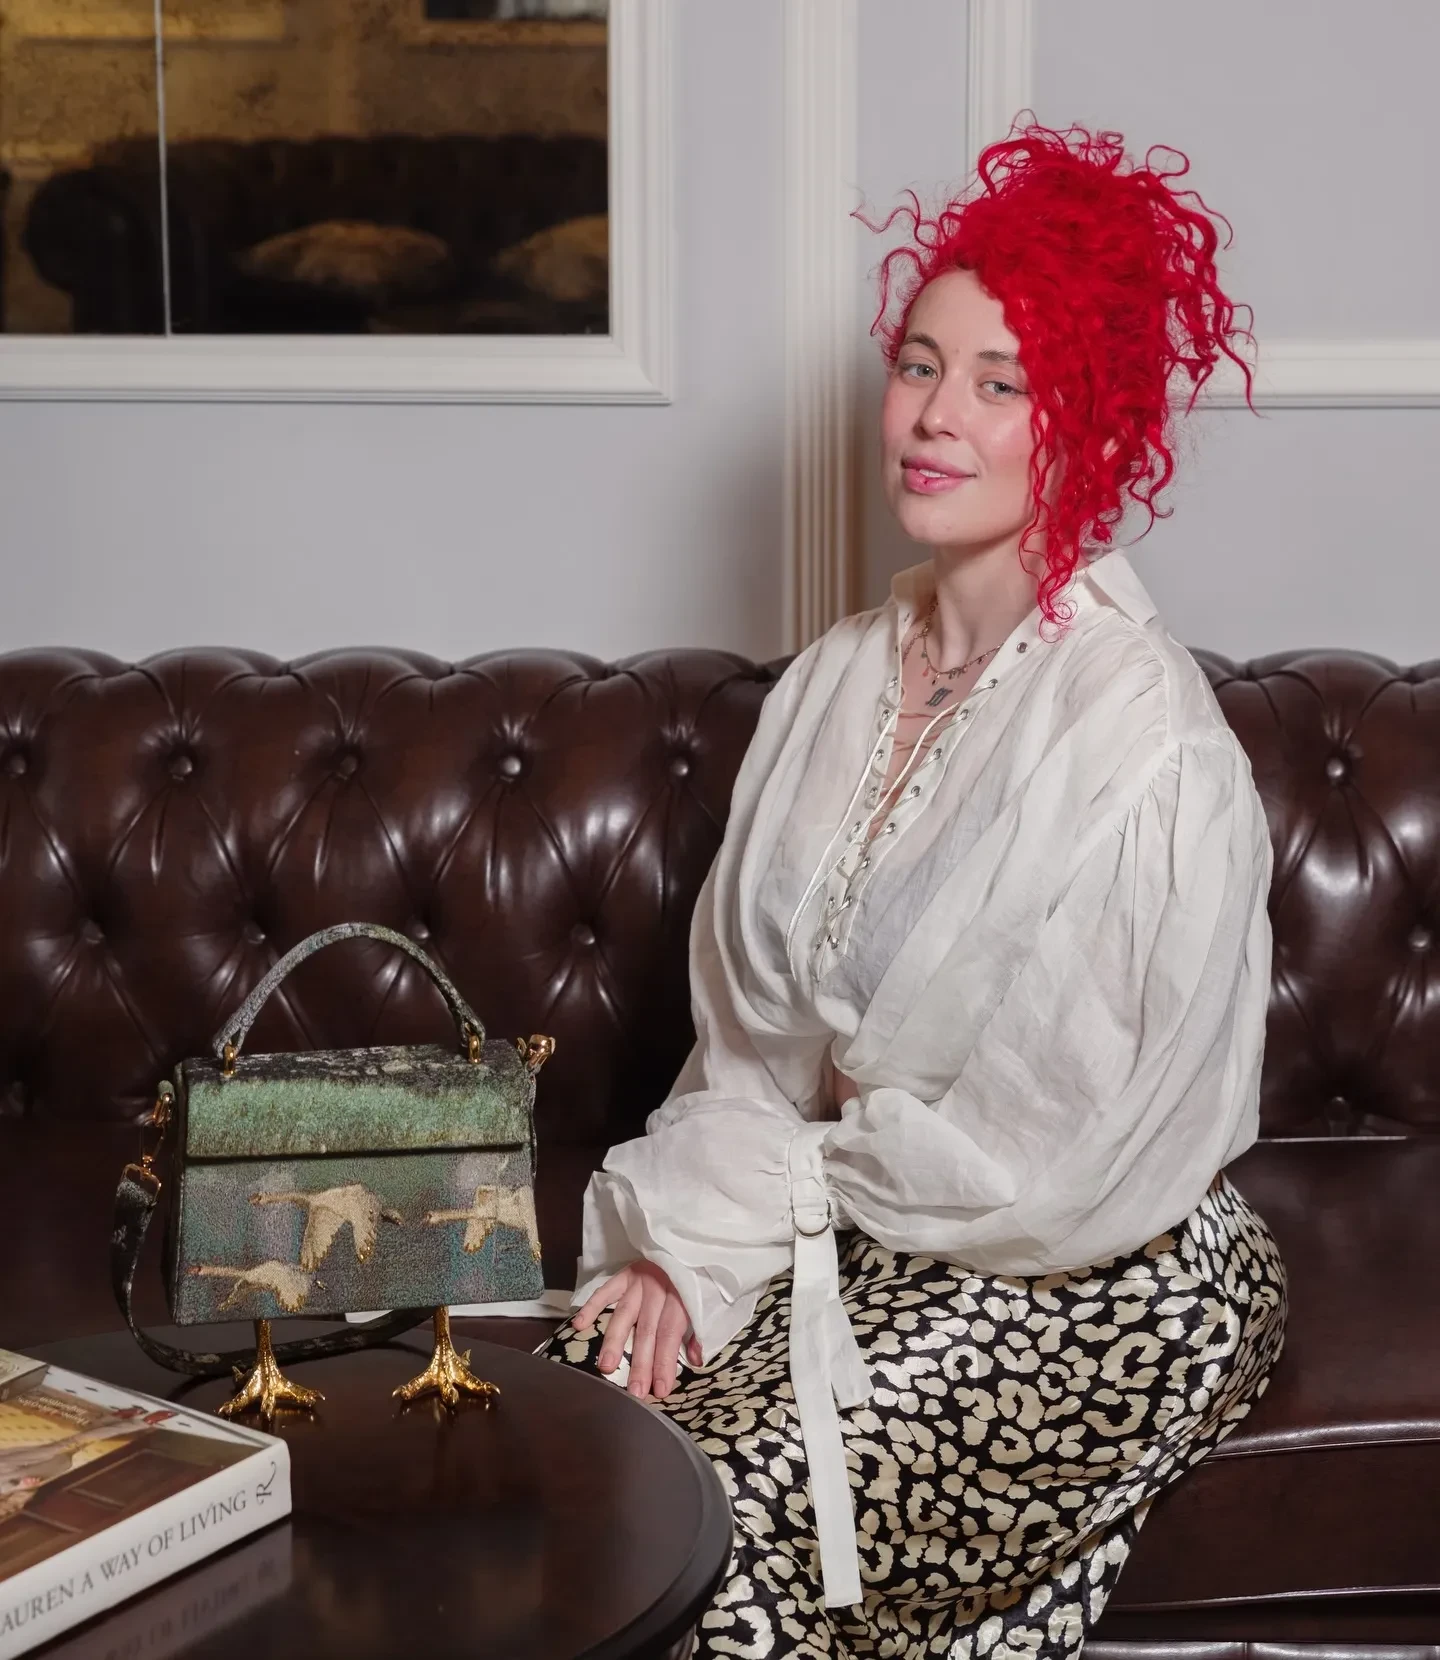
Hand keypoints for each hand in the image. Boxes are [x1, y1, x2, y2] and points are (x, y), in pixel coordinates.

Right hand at [573, 1260, 702, 1400]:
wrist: (687, 1239)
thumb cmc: (697, 1276)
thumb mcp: (706, 1299)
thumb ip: (699, 1329)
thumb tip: (696, 1360)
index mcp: (680, 1296)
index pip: (670, 1334)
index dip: (665, 1363)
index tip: (660, 1391)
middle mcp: (657, 1289)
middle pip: (647, 1330)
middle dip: (640, 1362)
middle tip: (634, 1391)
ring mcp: (638, 1281)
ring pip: (625, 1314)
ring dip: (614, 1341)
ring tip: (606, 1366)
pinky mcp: (624, 1273)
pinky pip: (605, 1290)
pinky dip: (591, 1306)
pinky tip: (580, 1325)